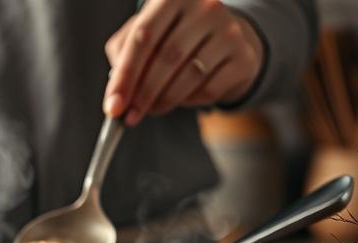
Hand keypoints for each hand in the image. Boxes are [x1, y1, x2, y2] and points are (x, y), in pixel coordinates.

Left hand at [103, 0, 264, 125]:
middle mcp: (205, 7)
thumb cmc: (175, 35)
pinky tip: (180, 99)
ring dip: (163, 101)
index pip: (143, 37)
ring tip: (150, 109)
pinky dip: (188, 101)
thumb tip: (116, 93)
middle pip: (167, 57)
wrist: (223, 36)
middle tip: (129, 116)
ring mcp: (229, 30)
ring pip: (189, 76)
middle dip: (143, 94)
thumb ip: (124, 53)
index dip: (125, 75)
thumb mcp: (146, 32)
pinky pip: (209, 89)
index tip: (113, 106)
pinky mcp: (244, 57)